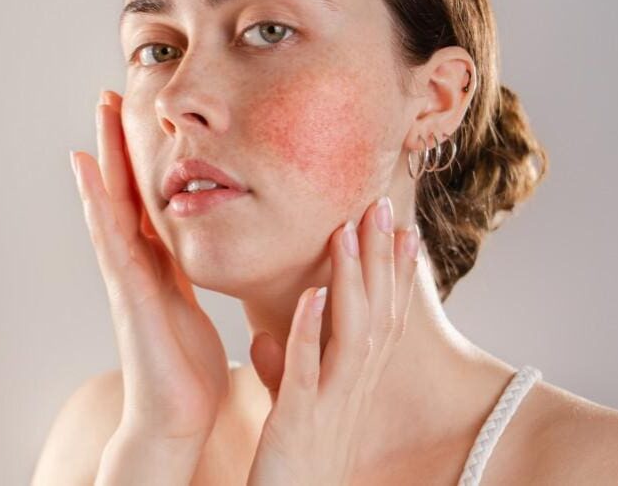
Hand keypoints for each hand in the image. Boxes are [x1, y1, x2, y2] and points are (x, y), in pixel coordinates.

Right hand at [70, 89, 231, 443]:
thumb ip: (190, 276)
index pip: (146, 198)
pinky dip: (96, 199)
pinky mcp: (126, 291)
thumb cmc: (185, 371)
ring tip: (98, 112)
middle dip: (116, 142)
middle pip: (123, 190)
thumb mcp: (193, 307)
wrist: (175, 418)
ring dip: (103, 156)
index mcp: (157, 264)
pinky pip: (109, 236)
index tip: (137, 116)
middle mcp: (136, 262)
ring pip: (111, 202)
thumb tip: (201, 250)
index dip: (140, 158)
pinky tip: (85, 167)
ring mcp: (125, 275)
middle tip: (109, 94)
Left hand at [245, 197, 420, 484]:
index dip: (394, 274)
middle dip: (380, 259)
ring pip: (351, 332)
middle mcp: (352, 389)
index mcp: (352, 383)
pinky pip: (308, 371)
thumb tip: (266, 335)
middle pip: (376, 313)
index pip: (382, 318)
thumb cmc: (289, 464)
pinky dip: (311, 331)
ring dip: (351, 280)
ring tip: (347, 232)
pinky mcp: (299, 421)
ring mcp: (330, 404)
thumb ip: (282, 368)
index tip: (400, 227)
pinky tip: (314, 295)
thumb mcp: (289, 408)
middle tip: (381, 206)